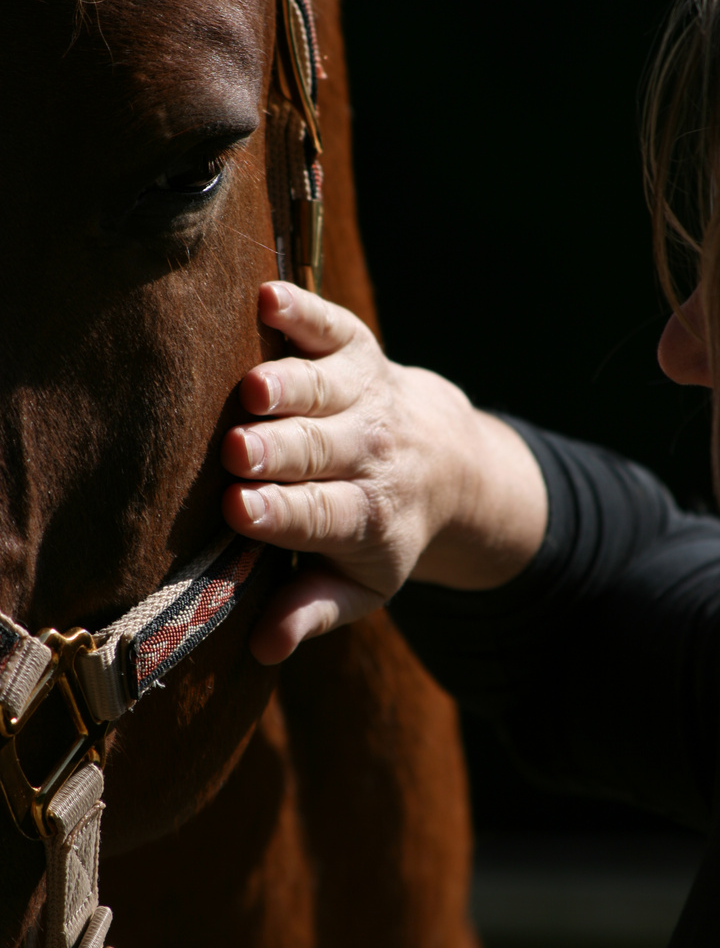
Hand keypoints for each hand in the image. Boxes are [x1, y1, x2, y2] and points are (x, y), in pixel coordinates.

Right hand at [221, 282, 546, 663]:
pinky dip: (302, 311)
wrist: (447, 459)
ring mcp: (366, 395)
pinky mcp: (358, 350)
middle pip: (321, 452)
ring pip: (324, 390)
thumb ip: (316, 610)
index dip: (280, 514)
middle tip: (239, 452)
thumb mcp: (365, 584)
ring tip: (254, 390)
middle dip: (280, 452)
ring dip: (289, 389)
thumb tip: (263, 649)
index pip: (320, 516)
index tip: (238, 510)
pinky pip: (331, 326)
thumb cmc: (383, 526)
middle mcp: (370, 452)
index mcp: (366, 515)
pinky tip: (268, 298)